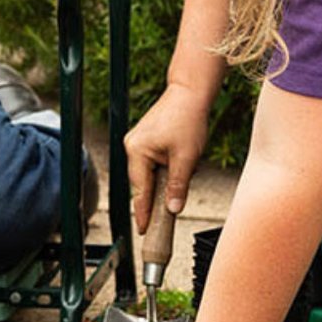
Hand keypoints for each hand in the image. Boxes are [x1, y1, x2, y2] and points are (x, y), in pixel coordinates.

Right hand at [126, 83, 211, 232]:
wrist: (190, 92)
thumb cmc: (188, 119)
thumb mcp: (186, 157)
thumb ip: (178, 185)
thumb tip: (173, 210)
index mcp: (137, 151)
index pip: (141, 191)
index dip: (144, 213)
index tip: (145, 230)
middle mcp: (132, 146)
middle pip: (144, 183)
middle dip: (159, 193)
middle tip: (169, 211)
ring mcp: (137, 141)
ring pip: (150, 172)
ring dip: (165, 178)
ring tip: (185, 168)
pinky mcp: (145, 138)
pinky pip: (152, 161)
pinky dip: (165, 167)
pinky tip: (181, 161)